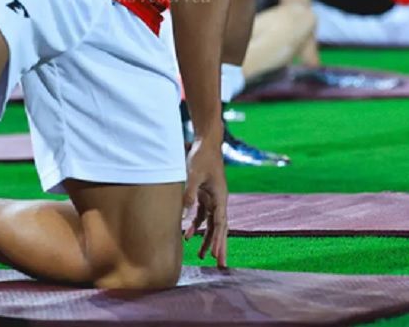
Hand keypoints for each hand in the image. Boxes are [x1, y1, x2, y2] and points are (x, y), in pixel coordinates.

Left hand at [183, 131, 227, 267]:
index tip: (214, 254)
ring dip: (208, 240)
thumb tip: (187, 212)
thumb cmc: (201, 157)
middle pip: (221, 228)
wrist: (206, 142)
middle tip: (221, 265)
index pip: (220, 223)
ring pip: (212, 225)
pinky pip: (203, 216)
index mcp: (220, 197)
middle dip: (220, 247)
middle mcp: (219, 200)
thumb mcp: (194, 174)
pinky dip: (196, 227)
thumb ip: (190, 193)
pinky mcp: (205, 196)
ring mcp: (213, 198)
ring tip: (203, 257)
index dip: (217, 240)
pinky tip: (187, 237)